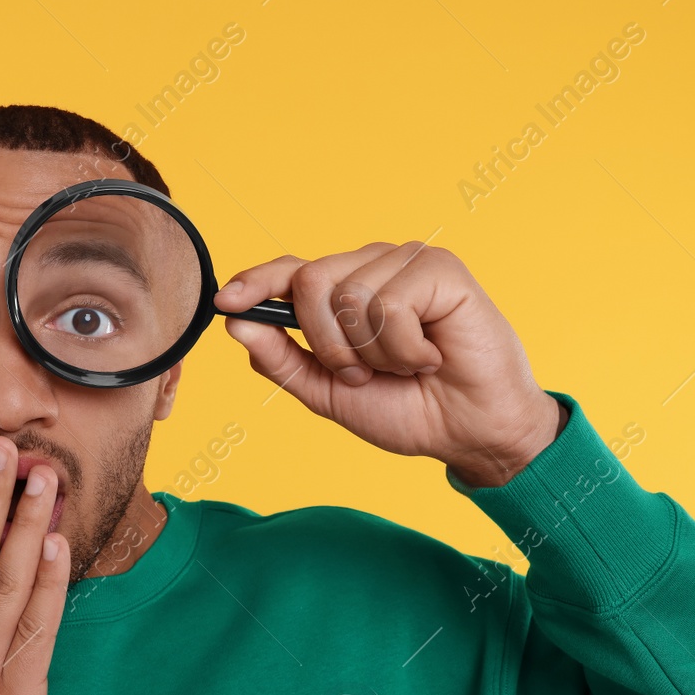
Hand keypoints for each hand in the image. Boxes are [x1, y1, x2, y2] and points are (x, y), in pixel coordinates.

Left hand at [215, 242, 565, 487]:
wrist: (468, 432)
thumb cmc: (407, 409)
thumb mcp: (329, 393)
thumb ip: (282, 361)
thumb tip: (236, 324)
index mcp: (345, 290)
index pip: (292, 270)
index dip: (256, 281)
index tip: (226, 302)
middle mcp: (373, 266)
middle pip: (310, 281)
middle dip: (328, 344)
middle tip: (364, 373)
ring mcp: (407, 262)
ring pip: (349, 295)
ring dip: (372, 352)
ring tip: (405, 365)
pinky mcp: (440, 269)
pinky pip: (391, 303)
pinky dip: (404, 347)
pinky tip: (431, 356)